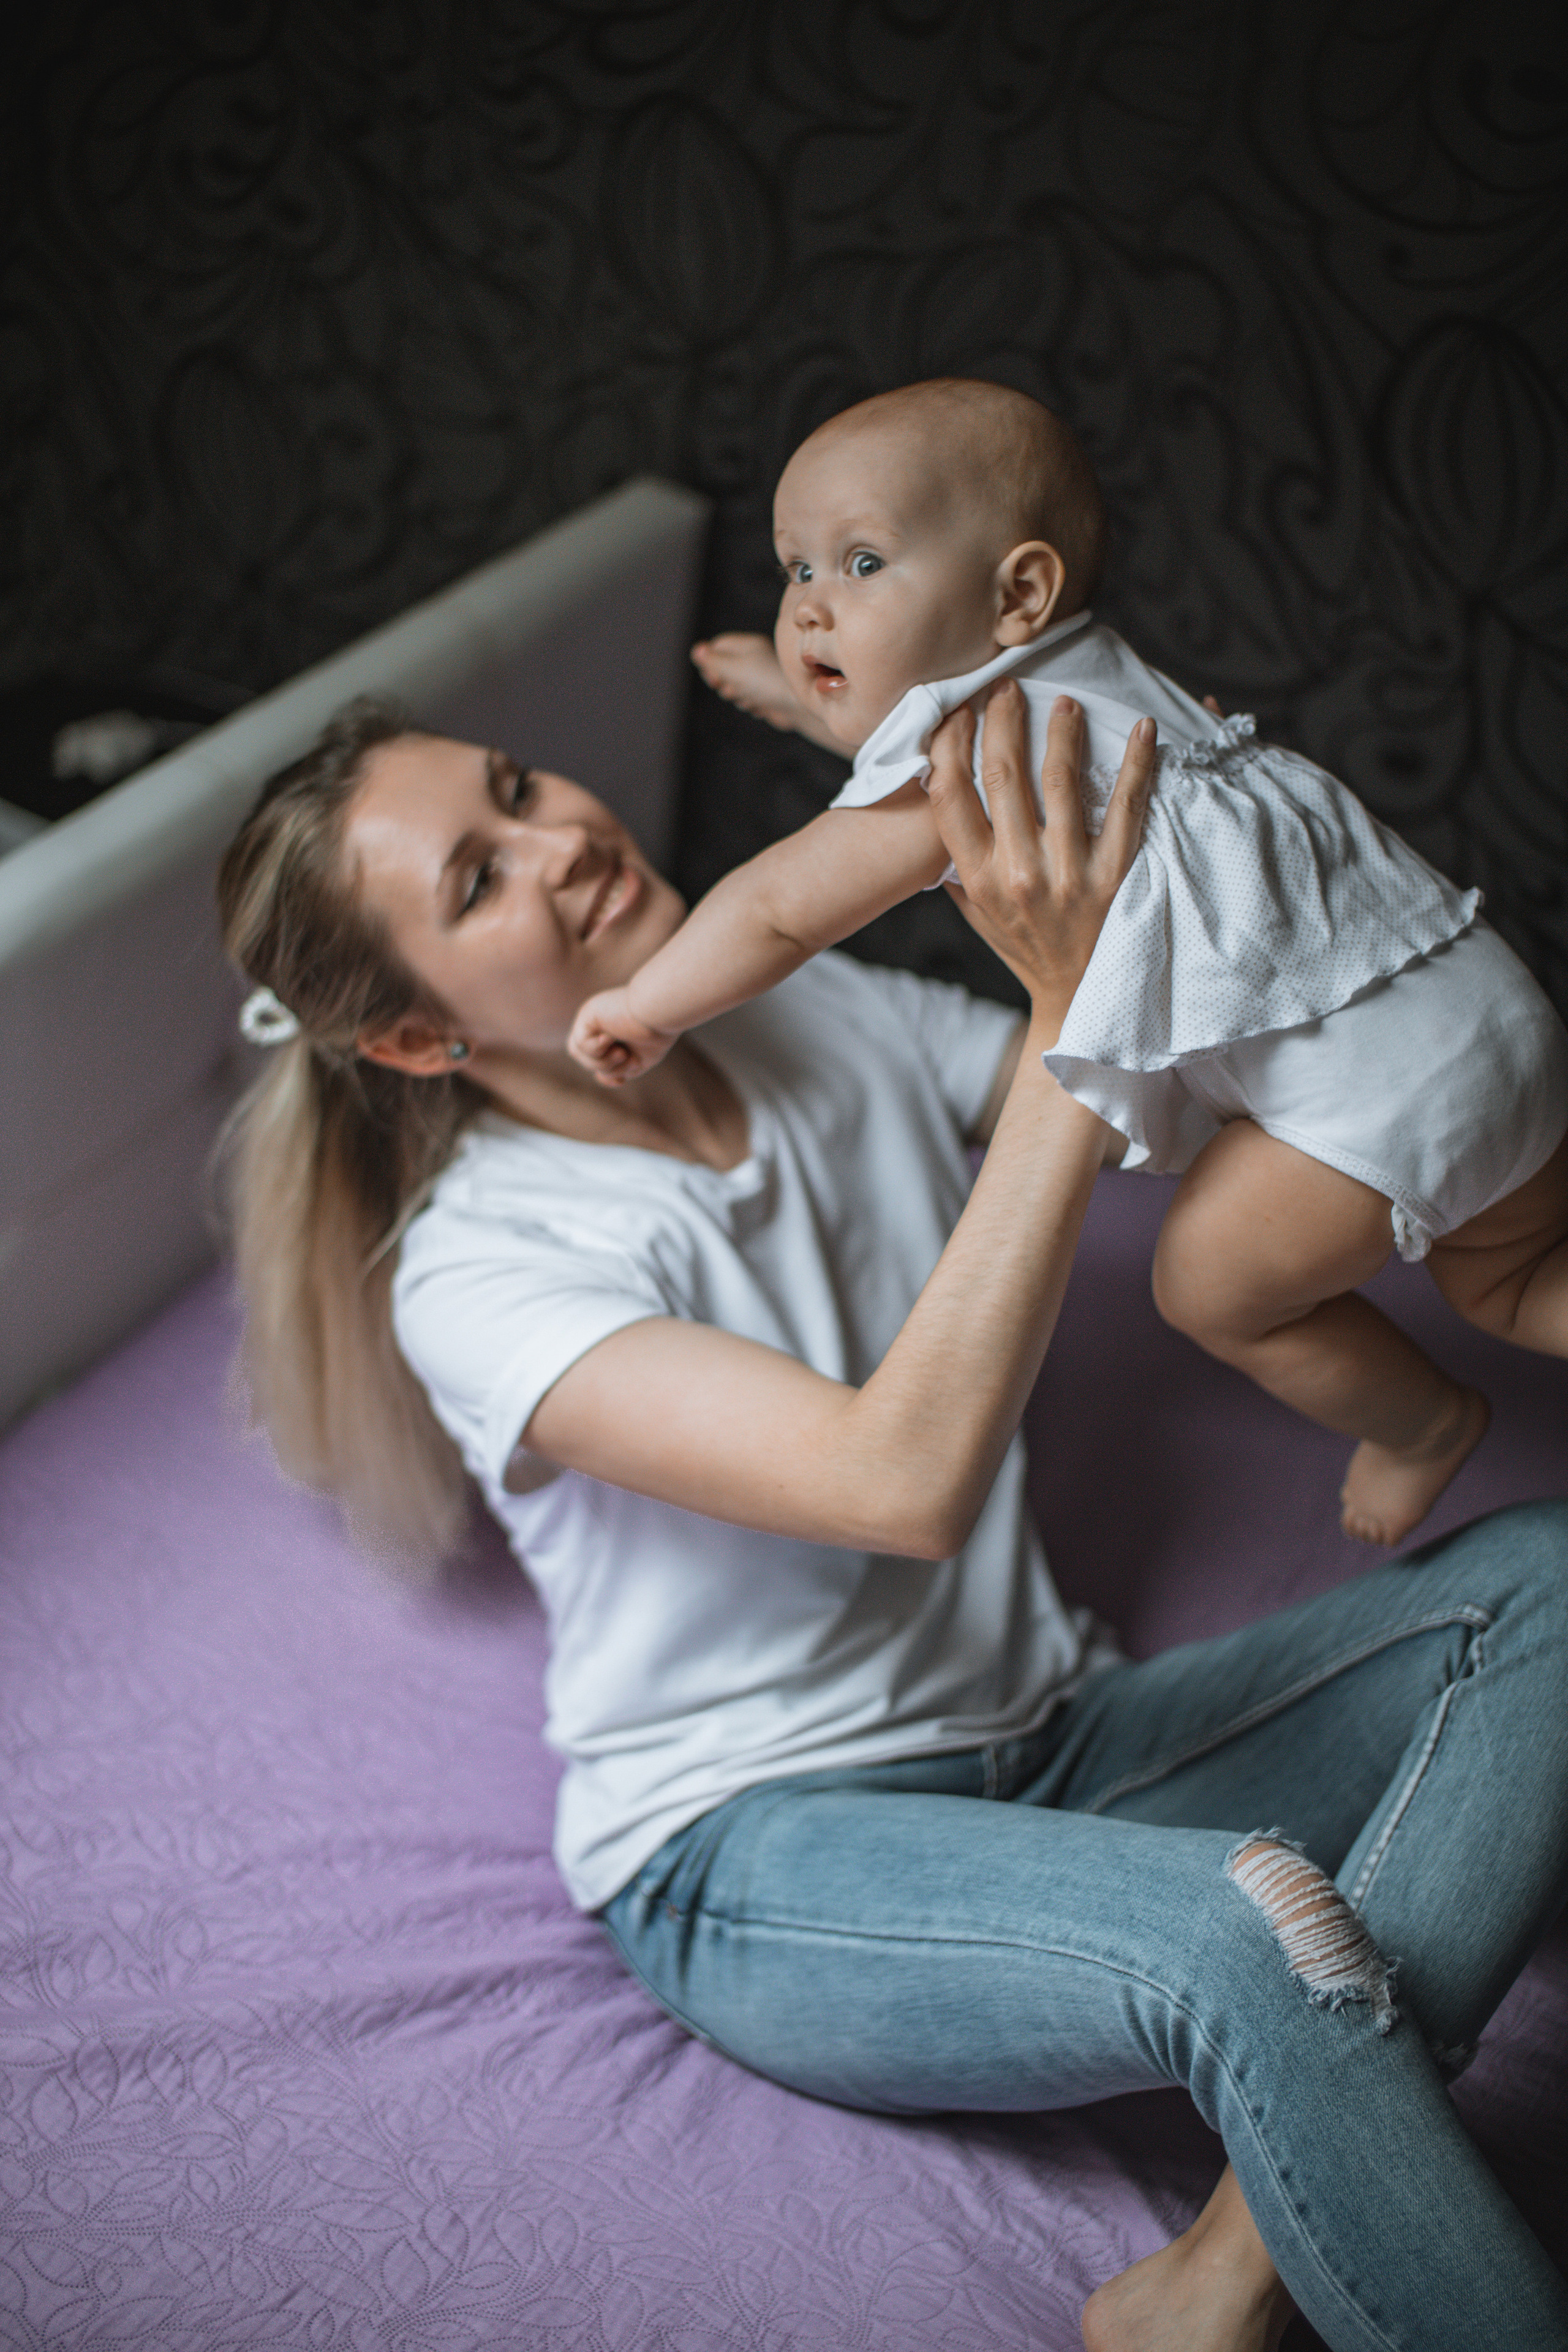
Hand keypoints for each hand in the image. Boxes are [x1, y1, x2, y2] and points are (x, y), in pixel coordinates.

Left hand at [568, 987, 677, 1086]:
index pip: (596, 1058)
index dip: (606, 1073)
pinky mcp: (588, 1013)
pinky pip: (580, 1044)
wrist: (662, 1011)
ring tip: (622, 1053)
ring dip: (602, 1062)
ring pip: (578, 1053)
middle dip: (606, 1068)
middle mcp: (598, 1022)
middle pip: (586, 1059)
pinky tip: (611, 1037)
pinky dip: (597, 1049)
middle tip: (628, 1060)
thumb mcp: (637, 1059)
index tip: (622, 1081)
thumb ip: (618, 1069)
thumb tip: (599, 1078)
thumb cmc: (657, 1032)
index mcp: (611, 1029)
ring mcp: (592, 1017)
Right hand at [690, 634, 802, 732]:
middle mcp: (754, 658)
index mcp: (748, 645)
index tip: (712, 674)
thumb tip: (697, 650)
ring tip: (750, 697)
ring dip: (737, 696)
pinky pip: (747, 699)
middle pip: (723, 668)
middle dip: (724, 682)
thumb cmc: (765, 682)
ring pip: (734, 687)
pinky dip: (750, 704)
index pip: (718, 646)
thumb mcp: (732, 669)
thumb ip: (712, 661)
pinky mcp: (766, 694)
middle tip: (731, 688)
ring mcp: (760, 677)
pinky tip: (761, 706)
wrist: (797, 706)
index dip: (710, 661)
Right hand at [925, 684, 1156, 1041]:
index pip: (949, 794)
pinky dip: (1136, 764)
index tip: (959, 709)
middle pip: (1002, 776)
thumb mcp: (977, 911)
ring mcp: (1068, 874)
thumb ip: (958, 862)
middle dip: (1003, 721)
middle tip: (1008, 687)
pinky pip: (1125, 807)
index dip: (951, 742)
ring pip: (1059, 782)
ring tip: (1064, 701)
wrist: (1077, 1000)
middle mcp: (1018, 873)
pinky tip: (1141, 731)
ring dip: (1061, 731)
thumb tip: (938, 799)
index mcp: (978, 877)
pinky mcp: (1114, 876)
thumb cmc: (1025, 948)